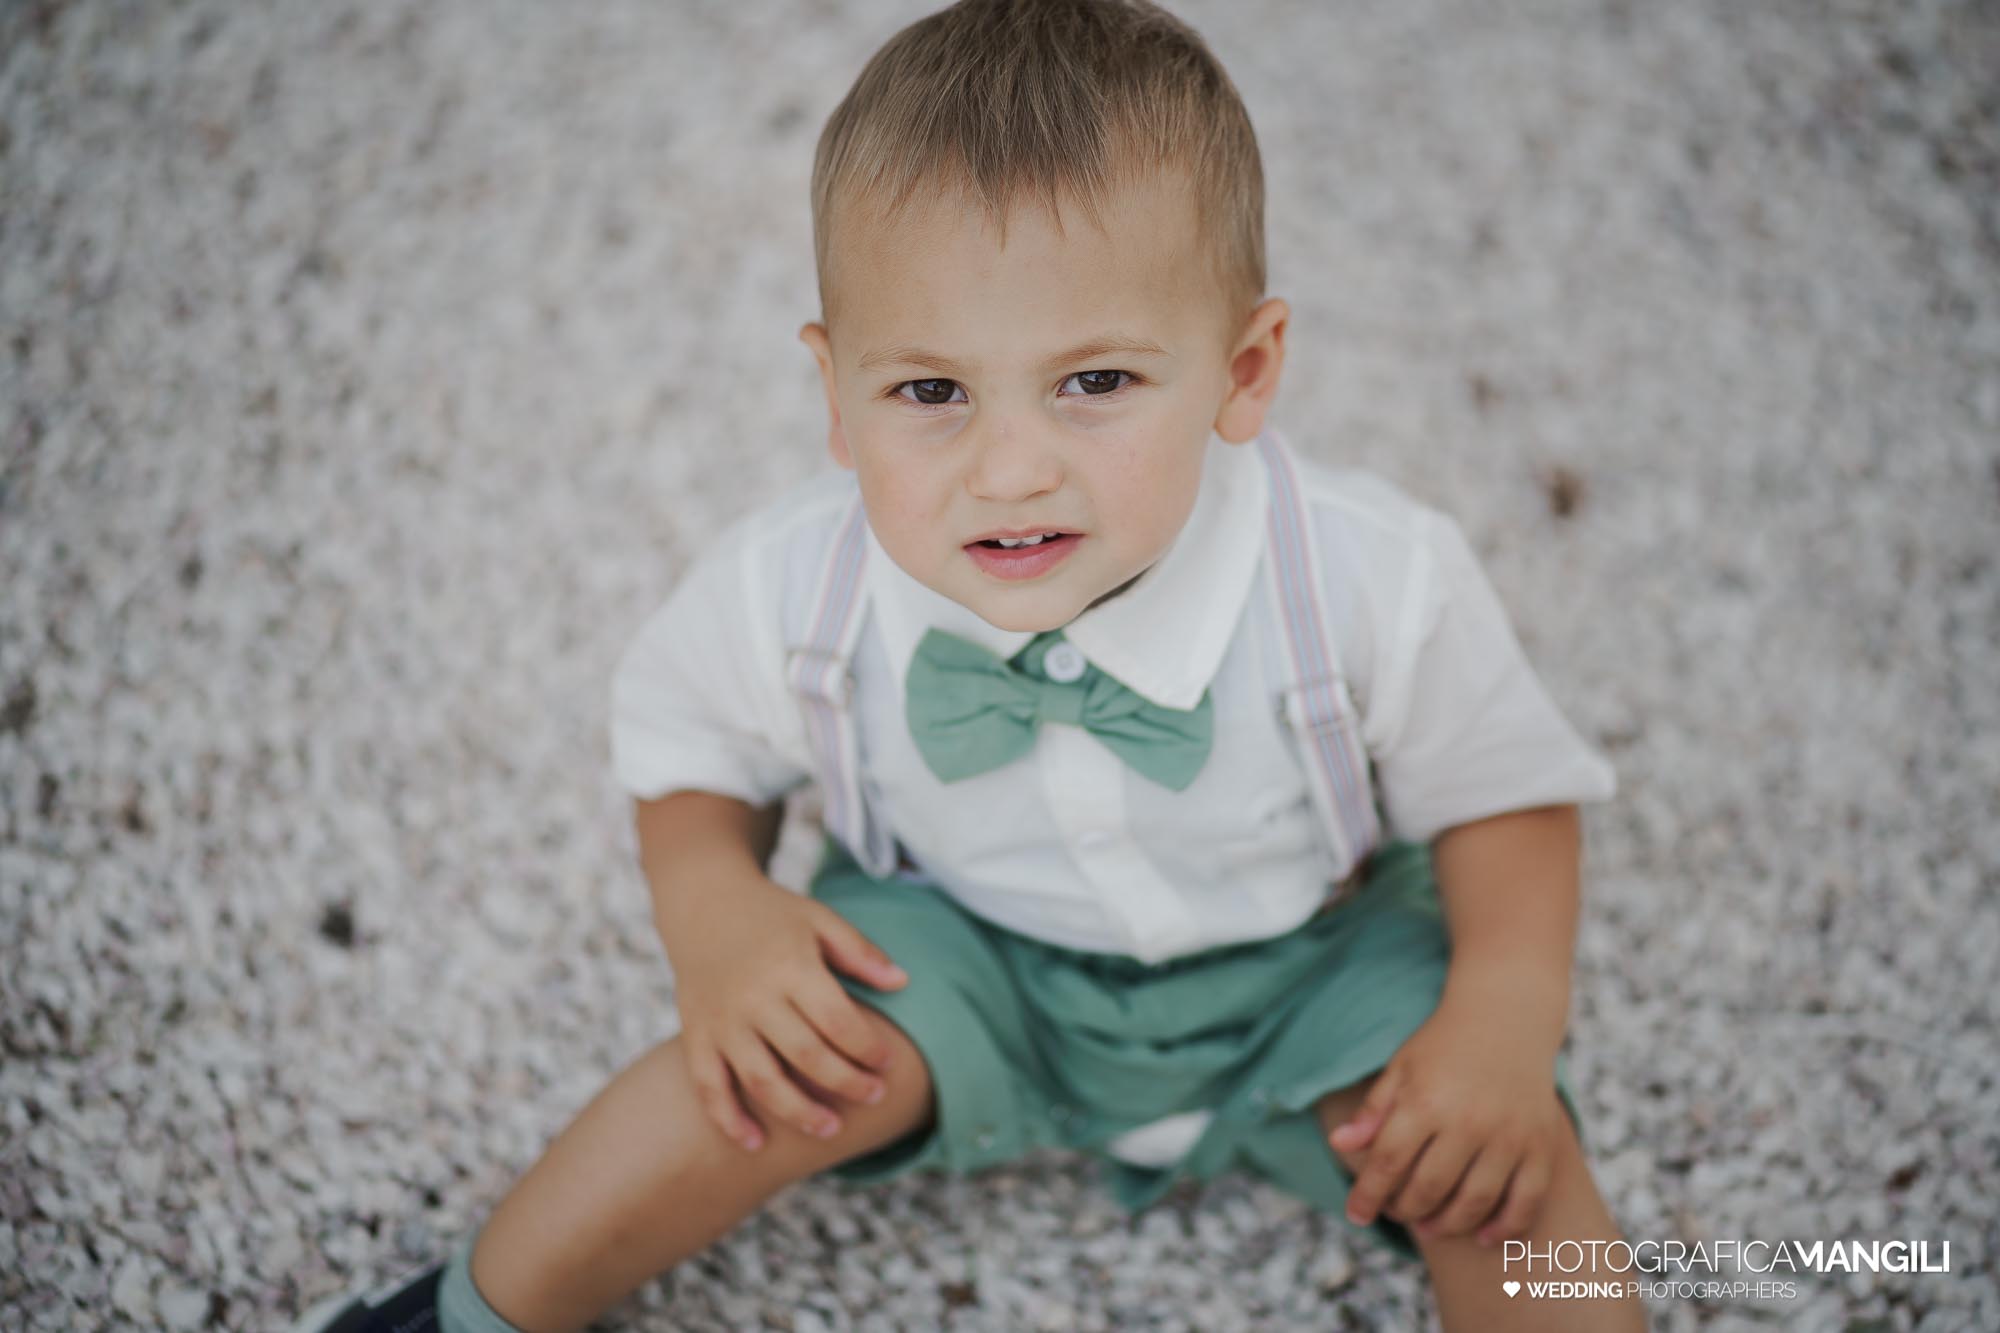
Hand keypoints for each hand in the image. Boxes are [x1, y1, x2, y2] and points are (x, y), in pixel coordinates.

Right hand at [658, 868, 908, 1150]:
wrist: (702, 903)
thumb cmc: (772, 915)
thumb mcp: (819, 919)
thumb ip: (860, 951)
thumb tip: (903, 982)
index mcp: (790, 966)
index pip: (838, 1020)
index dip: (868, 1048)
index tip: (888, 1063)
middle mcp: (754, 997)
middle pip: (807, 1056)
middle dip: (847, 1084)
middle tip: (875, 1097)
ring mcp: (722, 1020)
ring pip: (762, 1081)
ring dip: (799, 1112)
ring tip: (832, 1130)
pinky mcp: (696, 1035)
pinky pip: (709, 1086)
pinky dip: (729, 1119)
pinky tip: (755, 1143)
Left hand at [1327, 996, 1567, 1245]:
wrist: (1507, 1016)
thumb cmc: (1444, 1045)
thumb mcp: (1400, 1068)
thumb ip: (1373, 1111)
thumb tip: (1339, 1146)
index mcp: (1425, 1100)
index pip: (1388, 1162)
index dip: (1367, 1195)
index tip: (1356, 1216)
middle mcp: (1468, 1121)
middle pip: (1428, 1188)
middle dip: (1405, 1210)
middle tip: (1397, 1213)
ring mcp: (1508, 1135)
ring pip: (1474, 1202)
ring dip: (1447, 1225)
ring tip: (1429, 1227)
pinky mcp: (1540, 1144)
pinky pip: (1526, 1200)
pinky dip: (1505, 1227)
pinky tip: (1483, 1236)